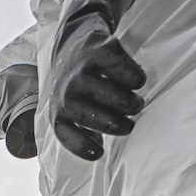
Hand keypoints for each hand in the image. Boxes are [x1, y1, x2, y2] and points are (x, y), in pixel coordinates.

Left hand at [51, 14, 145, 159]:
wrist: (71, 42)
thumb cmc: (76, 86)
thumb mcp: (69, 109)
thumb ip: (80, 128)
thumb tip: (98, 149)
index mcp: (58, 113)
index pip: (68, 136)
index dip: (84, 147)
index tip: (99, 152)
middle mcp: (66, 94)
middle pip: (100, 119)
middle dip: (120, 125)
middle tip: (129, 124)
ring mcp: (82, 72)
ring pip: (115, 97)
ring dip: (131, 104)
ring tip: (136, 104)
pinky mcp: (99, 52)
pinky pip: (125, 72)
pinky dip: (135, 79)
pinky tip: (136, 82)